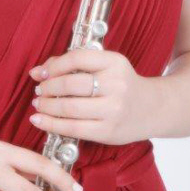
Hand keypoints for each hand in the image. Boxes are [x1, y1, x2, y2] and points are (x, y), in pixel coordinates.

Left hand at [29, 47, 153, 144]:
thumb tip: (37, 72)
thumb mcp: (105, 65)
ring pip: (69, 108)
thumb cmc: (120, 84)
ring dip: (46, 106)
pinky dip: (51, 125)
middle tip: (39, 90)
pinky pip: (73, 129)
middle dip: (47, 88)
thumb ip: (73, 63)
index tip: (40, 73)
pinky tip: (39, 121)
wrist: (151, 108)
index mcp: (115, 62)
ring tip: (38, 104)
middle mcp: (116, 85)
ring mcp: (113, 110)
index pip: (77, 58)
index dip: (53, 66)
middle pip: (70, 85)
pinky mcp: (108, 132)